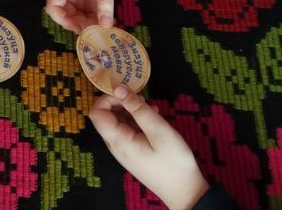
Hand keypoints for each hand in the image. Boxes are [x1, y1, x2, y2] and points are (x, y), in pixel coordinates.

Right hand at [46, 0, 134, 32]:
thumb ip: (104, 0)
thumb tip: (105, 25)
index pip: (53, 4)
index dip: (61, 18)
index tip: (77, 27)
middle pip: (67, 14)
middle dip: (80, 24)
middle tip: (97, 33)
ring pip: (80, 16)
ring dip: (91, 25)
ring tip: (106, 30)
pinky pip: (92, 14)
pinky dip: (100, 20)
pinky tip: (111, 24)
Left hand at [89, 87, 209, 209]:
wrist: (185, 192)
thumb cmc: (173, 161)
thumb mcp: (158, 130)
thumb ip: (137, 108)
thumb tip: (118, 88)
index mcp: (118, 140)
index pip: (96, 112)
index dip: (107, 98)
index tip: (128, 93)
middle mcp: (115, 145)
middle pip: (105, 116)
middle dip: (120, 102)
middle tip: (142, 99)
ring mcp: (123, 150)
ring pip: (117, 122)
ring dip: (131, 111)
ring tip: (152, 109)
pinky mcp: (132, 152)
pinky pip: (127, 131)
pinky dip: (137, 120)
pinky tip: (153, 118)